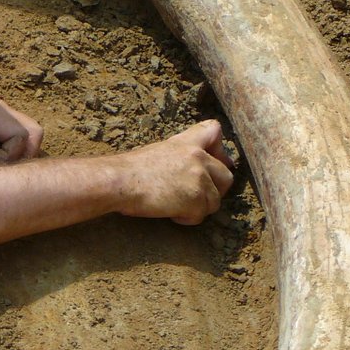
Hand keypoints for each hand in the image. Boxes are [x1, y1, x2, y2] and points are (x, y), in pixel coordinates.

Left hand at [0, 80, 43, 161]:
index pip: (22, 137)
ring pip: (27, 131)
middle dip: (23, 154)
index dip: (11, 156)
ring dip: (17, 150)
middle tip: (2, 168)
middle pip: (34, 132)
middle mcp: (1, 108)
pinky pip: (13, 129)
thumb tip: (4, 170)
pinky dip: (8, 144)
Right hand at [118, 120, 234, 224]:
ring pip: (215, 201)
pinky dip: (188, 218)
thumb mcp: (160, 151)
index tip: (214, 161)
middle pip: (226, 176)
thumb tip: (189, 172)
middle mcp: (198, 157)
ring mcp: (200, 178)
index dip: (219, 149)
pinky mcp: (197, 199)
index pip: (214, 130)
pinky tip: (172, 213)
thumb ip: (181, 156)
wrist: (122, 181)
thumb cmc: (132, 170)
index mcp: (187, 143)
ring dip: (199, 207)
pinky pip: (201, 215)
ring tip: (177, 205)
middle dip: (215, 189)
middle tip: (196, 196)